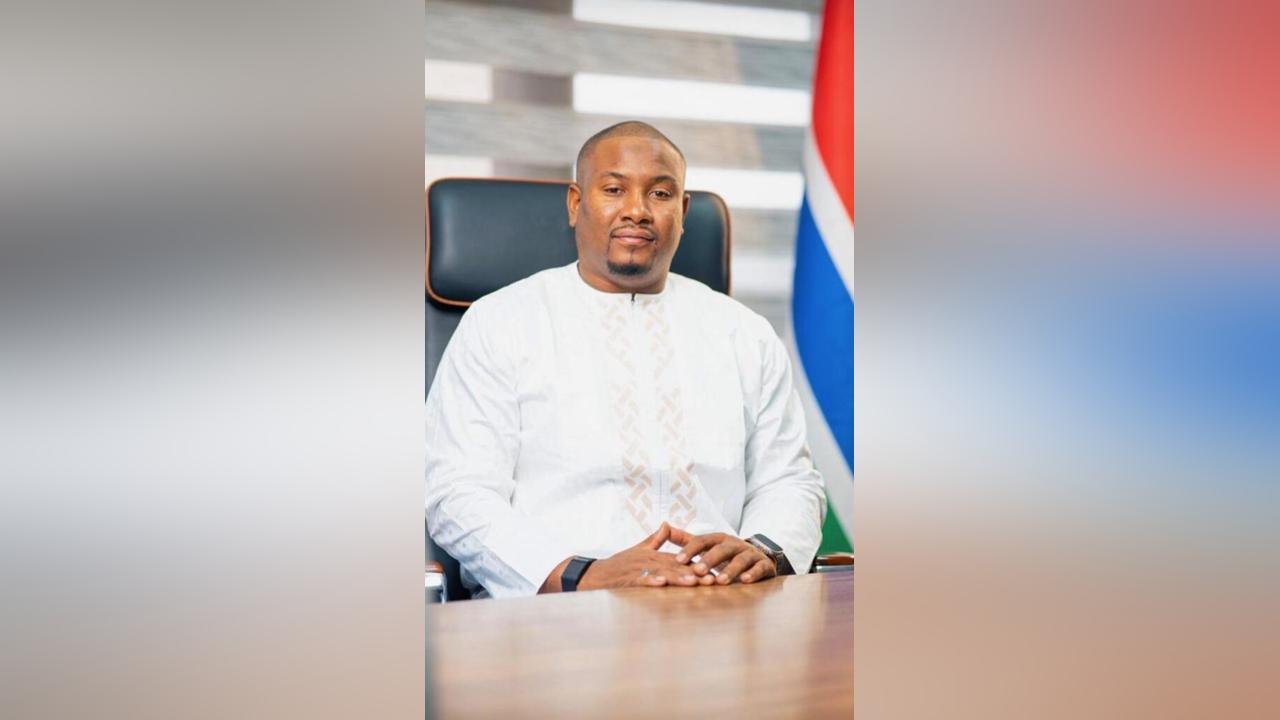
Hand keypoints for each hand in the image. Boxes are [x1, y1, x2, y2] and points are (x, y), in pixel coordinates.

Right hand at [540, 522, 698, 592]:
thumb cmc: (618, 565)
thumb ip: (655, 539)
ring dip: (678, 577)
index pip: (680, 560)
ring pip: (661, 572)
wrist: (594, 574)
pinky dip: (651, 581)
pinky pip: (640, 579)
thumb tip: (667, 523)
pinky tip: (662, 584)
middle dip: (695, 574)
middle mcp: (648, 560)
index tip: (716, 572)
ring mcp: (638, 568)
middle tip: (713, 580)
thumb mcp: (638, 550)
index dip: (698, 565)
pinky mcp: (627, 578)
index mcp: (654, 555)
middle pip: (675, 566)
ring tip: (694, 581)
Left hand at [669, 528, 775, 584]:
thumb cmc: (725, 554)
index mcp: (718, 539)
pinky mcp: (763, 565)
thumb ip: (685, 539)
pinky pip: (759, 568)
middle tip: (697, 571)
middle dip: (709, 559)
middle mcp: (734, 544)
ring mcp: (750, 554)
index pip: (702, 541)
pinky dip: (753, 574)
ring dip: (730, 570)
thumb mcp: (707, 545)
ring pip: (741, 559)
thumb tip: (663, 526)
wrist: (758, 557)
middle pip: (721, 549)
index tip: (678, 560)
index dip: (690, 549)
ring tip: (720, 581)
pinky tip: (745, 581)